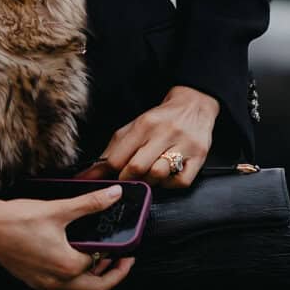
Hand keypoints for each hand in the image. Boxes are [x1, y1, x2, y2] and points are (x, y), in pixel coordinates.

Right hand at [0, 186, 137, 289]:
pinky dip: (73, 283)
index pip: (101, 266)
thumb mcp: (58, 209)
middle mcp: (57, 280)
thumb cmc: (16, 220)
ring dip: (92, 282)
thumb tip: (113, 195)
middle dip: (113, 276)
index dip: (116, 255)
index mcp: (67, 265)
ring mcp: (43, 284)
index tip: (124, 247)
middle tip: (121, 263)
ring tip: (98, 262)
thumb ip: (90, 203)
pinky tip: (71, 266)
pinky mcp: (33, 281)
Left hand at [85, 86, 219, 187]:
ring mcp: (184, 144)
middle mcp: (165, 132)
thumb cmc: (160, 119)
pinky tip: (166, 178)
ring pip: (158, 175)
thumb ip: (113, 149)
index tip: (106, 179)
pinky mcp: (199, 157)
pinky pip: (180, 182)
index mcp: (145, 124)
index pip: (118, 157)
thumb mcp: (134, 126)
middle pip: (137, 167)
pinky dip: (170, 185)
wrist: (194, 104)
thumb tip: (90, 173)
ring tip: (148, 176)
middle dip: (127, 179)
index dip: (108, 173)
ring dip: (149, 182)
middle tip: (127, 180)